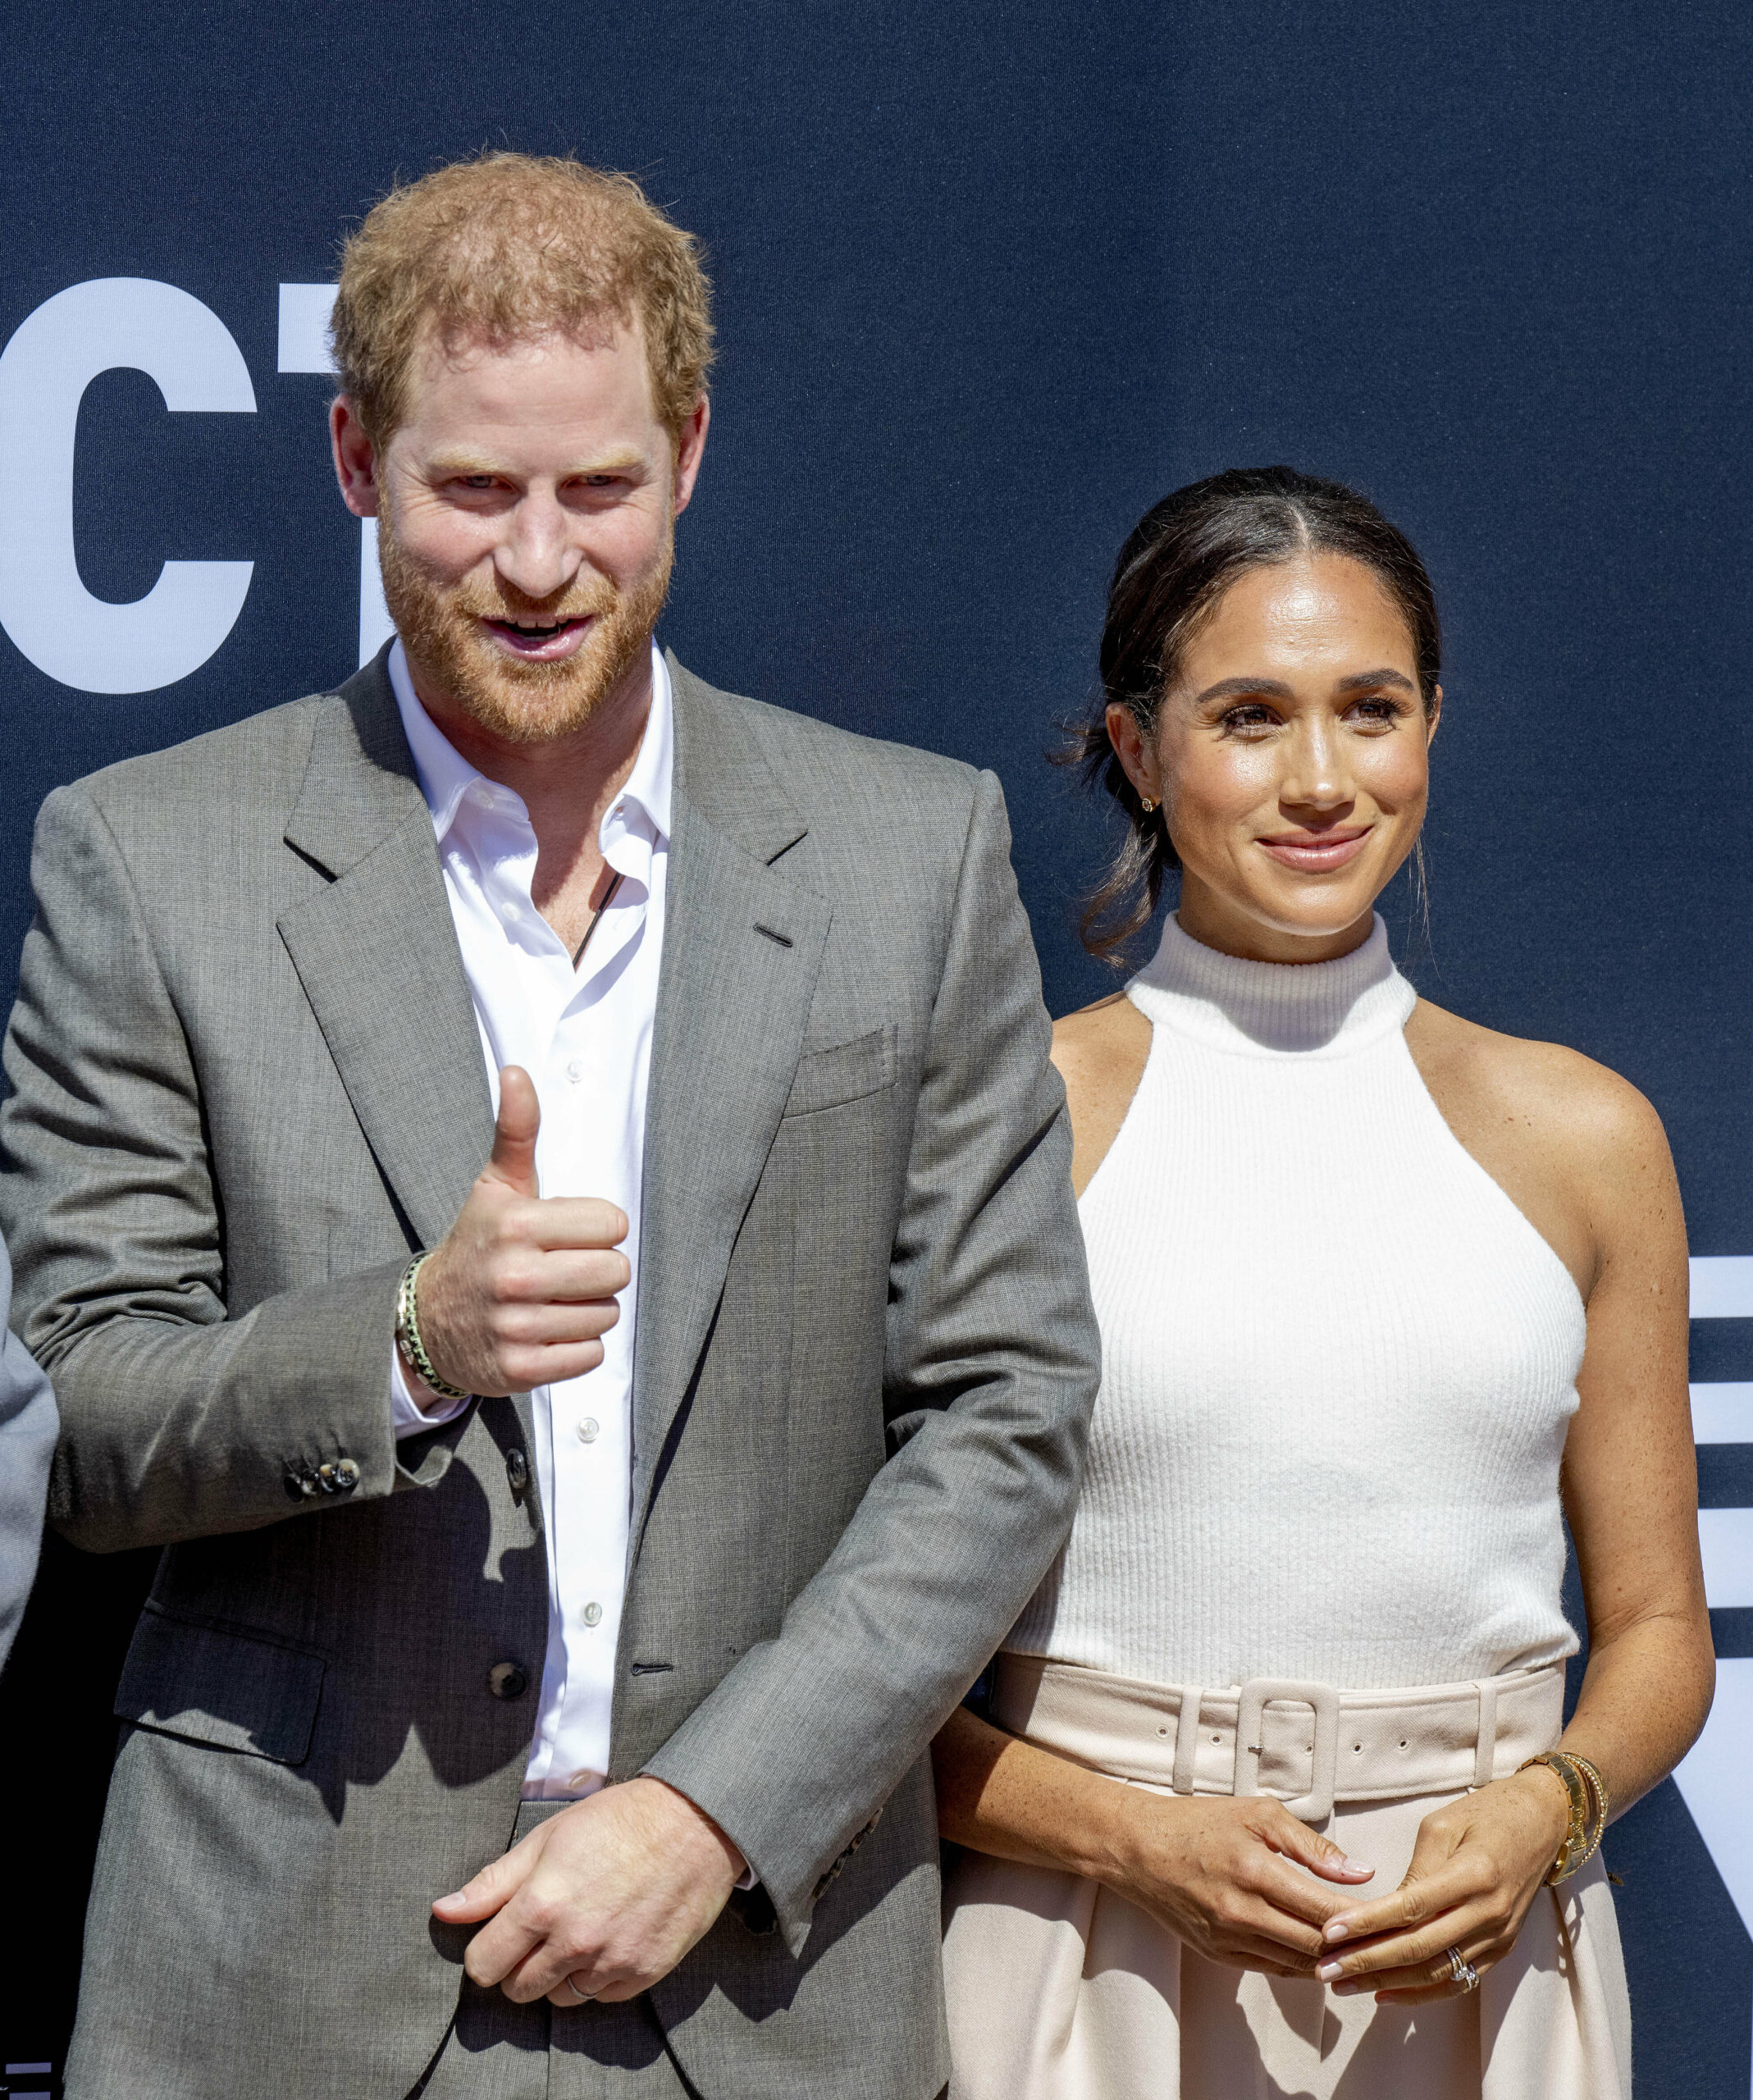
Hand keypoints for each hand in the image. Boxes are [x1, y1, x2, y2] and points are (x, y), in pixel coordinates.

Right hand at [416, 1066, 629, 1397]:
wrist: (428, 1320)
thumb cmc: (478, 1244)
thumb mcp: (495, 1187)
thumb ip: (515, 1131)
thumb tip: (517, 1070)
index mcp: (517, 1224)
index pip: (613, 1224)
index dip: (597, 1229)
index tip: (566, 1234)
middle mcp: (514, 1276)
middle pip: (616, 1271)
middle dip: (598, 1270)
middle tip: (564, 1270)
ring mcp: (515, 1326)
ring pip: (606, 1315)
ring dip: (588, 1310)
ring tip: (552, 1301)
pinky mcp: (520, 1369)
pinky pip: (590, 1356)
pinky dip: (577, 1347)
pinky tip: (547, 1331)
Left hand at [434, 1777, 745, 2003]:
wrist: (694, 1822)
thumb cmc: (617, 1821)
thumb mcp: (548, 1838)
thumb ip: (493, 1882)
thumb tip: (444, 1911)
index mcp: (542, 1904)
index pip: (482, 1965)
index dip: (485, 1950)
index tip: (500, 1935)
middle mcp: (574, 1941)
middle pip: (516, 1990)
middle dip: (519, 1965)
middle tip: (541, 1931)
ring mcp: (611, 1961)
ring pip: (559, 1998)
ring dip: (560, 1974)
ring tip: (580, 1931)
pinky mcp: (644, 1973)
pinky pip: (601, 1997)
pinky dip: (599, 1977)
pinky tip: (610, 1938)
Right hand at [1104, 1792, 1376, 1976]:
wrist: (1138, 1847)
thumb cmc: (1199, 1823)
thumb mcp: (1257, 1814)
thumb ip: (1312, 1845)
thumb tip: (1360, 1873)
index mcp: (1254, 1870)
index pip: (1324, 1910)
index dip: (1362, 1919)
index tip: (1386, 1915)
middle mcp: (1241, 1911)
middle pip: (1315, 1946)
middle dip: (1352, 1946)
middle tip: (1379, 1936)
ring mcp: (1227, 1938)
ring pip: (1296, 1965)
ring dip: (1328, 1960)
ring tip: (1354, 1947)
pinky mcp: (1217, 1955)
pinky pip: (1271, 1968)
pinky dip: (1298, 1963)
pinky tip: (1314, 1951)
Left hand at [1313, 1766, 1570, 2001]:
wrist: (1543, 1822)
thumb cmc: (1487, 1813)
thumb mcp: (1441, 1825)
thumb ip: (1416, 1870)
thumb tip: (1383, 1910)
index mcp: (1473, 1875)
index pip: (1411, 1908)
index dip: (1368, 1924)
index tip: (1330, 1933)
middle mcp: (1489, 1912)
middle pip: (1420, 1949)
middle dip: (1368, 1963)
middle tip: (1326, 1969)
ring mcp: (1499, 1936)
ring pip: (1437, 1973)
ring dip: (1388, 1982)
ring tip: (1345, 1985)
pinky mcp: (1501, 1948)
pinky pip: (1459, 1980)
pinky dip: (1421, 1993)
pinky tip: (1386, 1993)